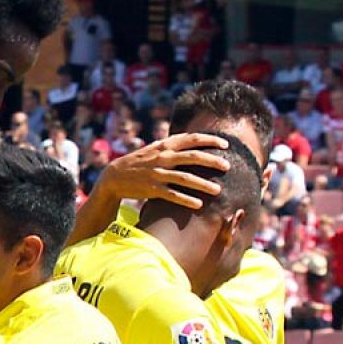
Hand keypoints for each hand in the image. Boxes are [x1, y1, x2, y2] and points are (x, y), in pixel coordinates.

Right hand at [98, 133, 231, 209]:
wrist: (114, 176)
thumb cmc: (139, 161)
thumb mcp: (155, 148)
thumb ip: (173, 144)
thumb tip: (193, 139)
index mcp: (165, 145)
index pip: (192, 139)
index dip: (210, 140)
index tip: (226, 145)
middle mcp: (163, 158)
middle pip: (193, 157)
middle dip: (212, 161)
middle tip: (228, 167)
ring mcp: (157, 174)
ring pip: (185, 178)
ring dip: (203, 185)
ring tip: (218, 191)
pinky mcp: (152, 189)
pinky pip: (173, 195)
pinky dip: (186, 200)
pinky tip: (199, 204)